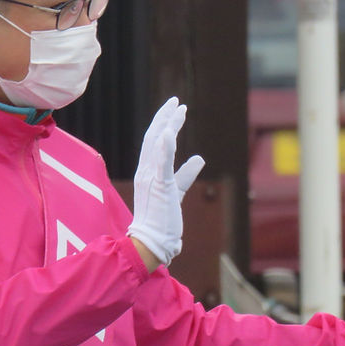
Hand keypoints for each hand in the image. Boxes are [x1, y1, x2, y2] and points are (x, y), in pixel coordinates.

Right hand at [127, 97, 204, 266]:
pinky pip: (161, 162)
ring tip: (179, 108)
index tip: (175, 111)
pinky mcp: (159, 186)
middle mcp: (146, 171)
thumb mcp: (176, 192)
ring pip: (157, 144)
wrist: (151, 243)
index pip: (154, 143)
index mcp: (148, 172)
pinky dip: (164, 146)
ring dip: (168, 124)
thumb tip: (199, 158)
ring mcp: (150, 178)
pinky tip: (169, 131)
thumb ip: (186, 174)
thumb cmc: (162, 222)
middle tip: (177, 101)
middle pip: (153, 137)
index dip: (164, 124)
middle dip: (165, 117)